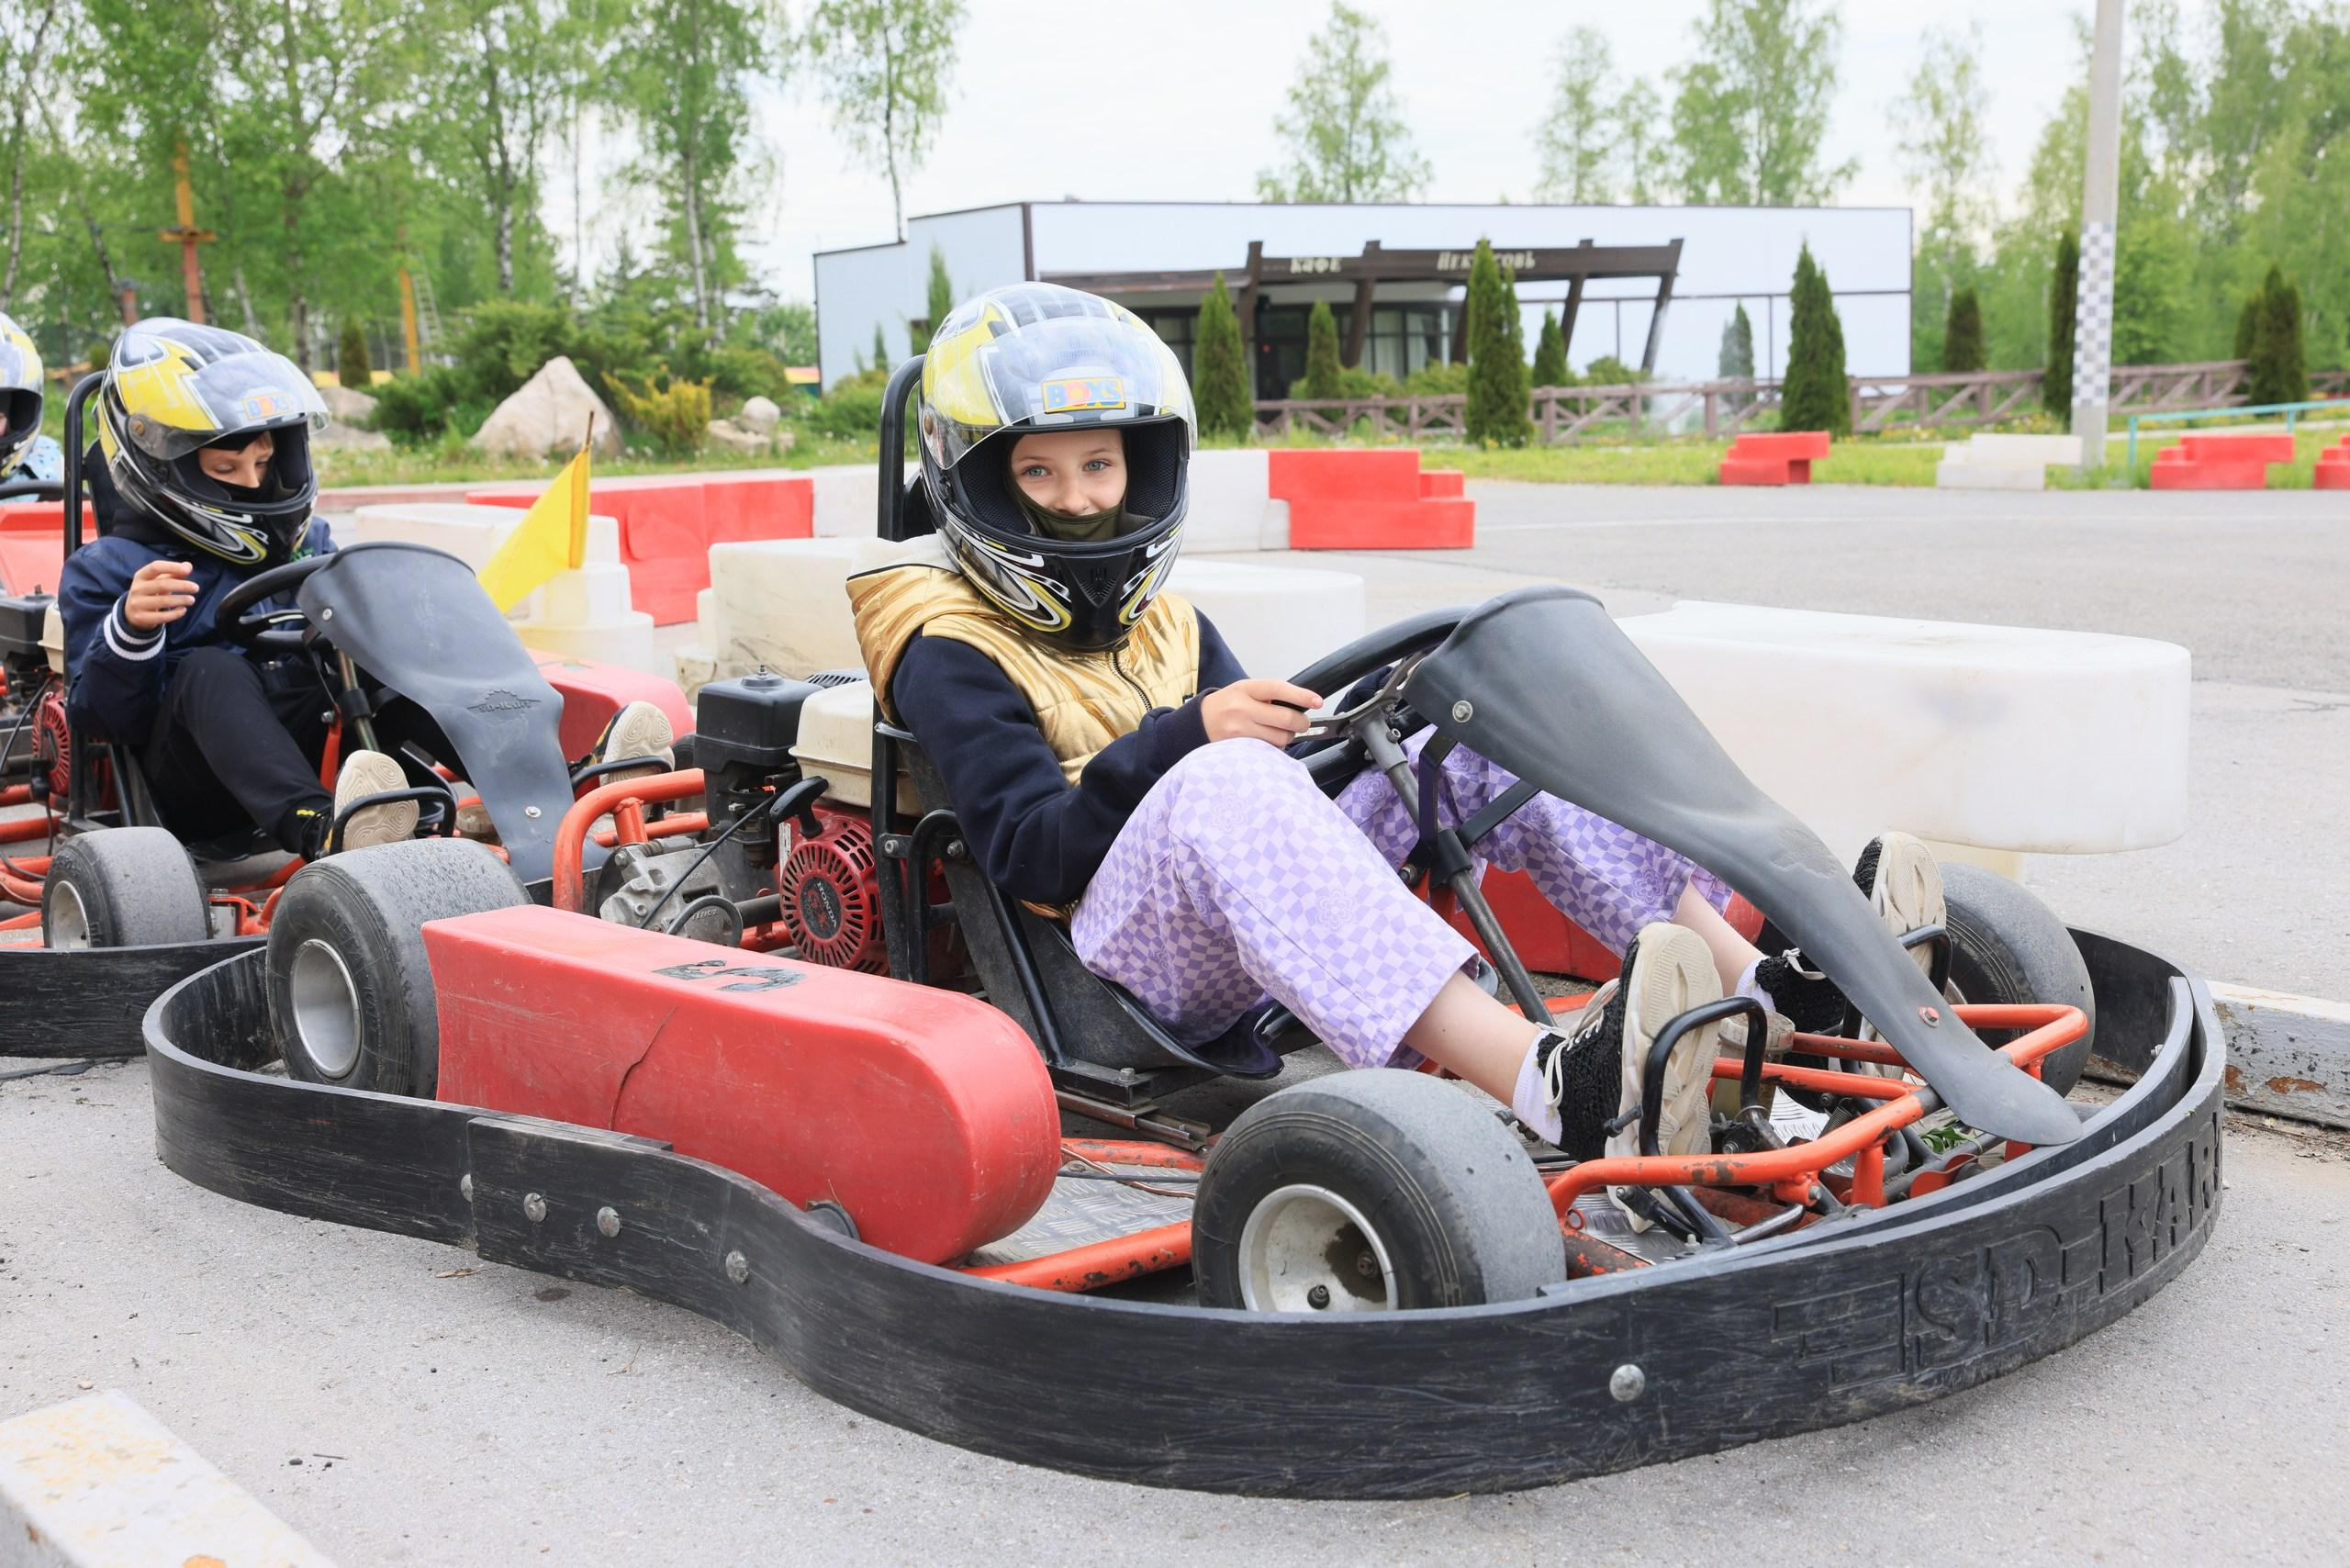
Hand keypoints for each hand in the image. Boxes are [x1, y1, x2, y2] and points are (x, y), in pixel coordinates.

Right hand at [123, 559, 197, 629]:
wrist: (133, 612)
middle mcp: (137, 589)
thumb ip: (174, 573)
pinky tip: (183, 610)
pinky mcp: (141, 618)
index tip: (187, 570)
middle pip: (162, 584)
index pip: (155, 567)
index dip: (172, 567)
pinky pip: (162, 616)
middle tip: (196, 588)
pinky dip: (175, 613)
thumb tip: (188, 566)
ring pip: (163, 601)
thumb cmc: (151, 591)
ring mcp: (137, 604)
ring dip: (181, 600)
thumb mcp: (159, 580)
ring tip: (192, 600)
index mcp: (141, 576)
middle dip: (182, 585)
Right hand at [1200, 678, 1323, 746]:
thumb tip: (1302, 704)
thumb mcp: (1244, 690)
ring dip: (1288, 737)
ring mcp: (1239, 731)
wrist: (1200, 722)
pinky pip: (1269, 751)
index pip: (1278, 689)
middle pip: (1285, 718)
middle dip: (1301, 722)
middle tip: (1302, 722)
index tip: (1317, 701)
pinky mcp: (1238, 749)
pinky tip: (1267, 741)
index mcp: (1245, 689)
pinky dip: (1275, 748)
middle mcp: (1241, 709)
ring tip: (1279, 731)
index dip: (1301, 695)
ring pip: (1280, 738)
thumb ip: (1269, 696)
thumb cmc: (1228, 704)